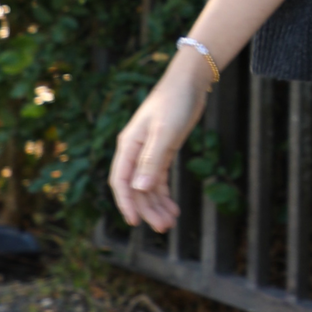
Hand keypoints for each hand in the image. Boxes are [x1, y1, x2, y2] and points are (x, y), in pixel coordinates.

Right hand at [108, 52, 210, 232]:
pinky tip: (172, 207)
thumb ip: (152, 160)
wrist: (189, 83)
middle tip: (162, 228)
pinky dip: (164, 194)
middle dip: (147, 209)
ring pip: (148, 186)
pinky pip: (159, 178)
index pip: (122, 181)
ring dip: (157, 205)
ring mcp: (149, 152)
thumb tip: (139, 189)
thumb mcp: (165, 131)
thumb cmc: (175, 102)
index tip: (134, 222)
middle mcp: (136, 151)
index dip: (126, 203)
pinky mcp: (163, 151)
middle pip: (136, 187)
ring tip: (170, 222)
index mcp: (130, 145)